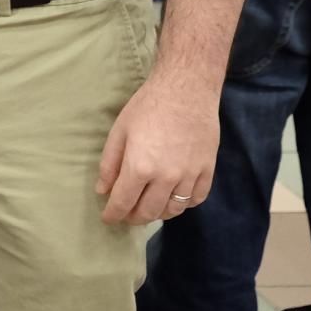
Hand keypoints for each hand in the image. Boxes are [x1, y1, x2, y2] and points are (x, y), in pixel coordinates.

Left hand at [96, 73, 217, 224]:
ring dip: (158, 213)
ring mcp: (190, 175)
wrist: (186, 91)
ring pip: (173, 210)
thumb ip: (109, 164)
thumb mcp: (119, 132)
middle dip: (133, 218)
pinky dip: (183, 205)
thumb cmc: (147, 107)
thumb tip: (103, 190)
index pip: (123, 202)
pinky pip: (196, 199)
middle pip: (148, 212)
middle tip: (126, 215)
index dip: (113, 214)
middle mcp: (166, 177)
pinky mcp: (207, 170)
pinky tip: (173, 198)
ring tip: (148, 208)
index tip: (107, 219)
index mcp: (140, 167)